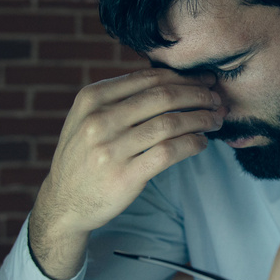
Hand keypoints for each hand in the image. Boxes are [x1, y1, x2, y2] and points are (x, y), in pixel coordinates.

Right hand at [30, 68, 224, 279]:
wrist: (64, 202)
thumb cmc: (84, 157)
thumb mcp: (87, 118)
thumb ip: (118, 99)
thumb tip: (170, 80)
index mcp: (92, 98)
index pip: (147, 78)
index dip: (182, 77)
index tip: (204, 80)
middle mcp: (100, 119)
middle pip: (163, 97)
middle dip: (197, 95)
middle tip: (216, 99)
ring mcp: (111, 148)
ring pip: (170, 123)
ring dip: (200, 119)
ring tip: (214, 120)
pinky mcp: (125, 175)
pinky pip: (169, 152)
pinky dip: (192, 144)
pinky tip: (201, 143)